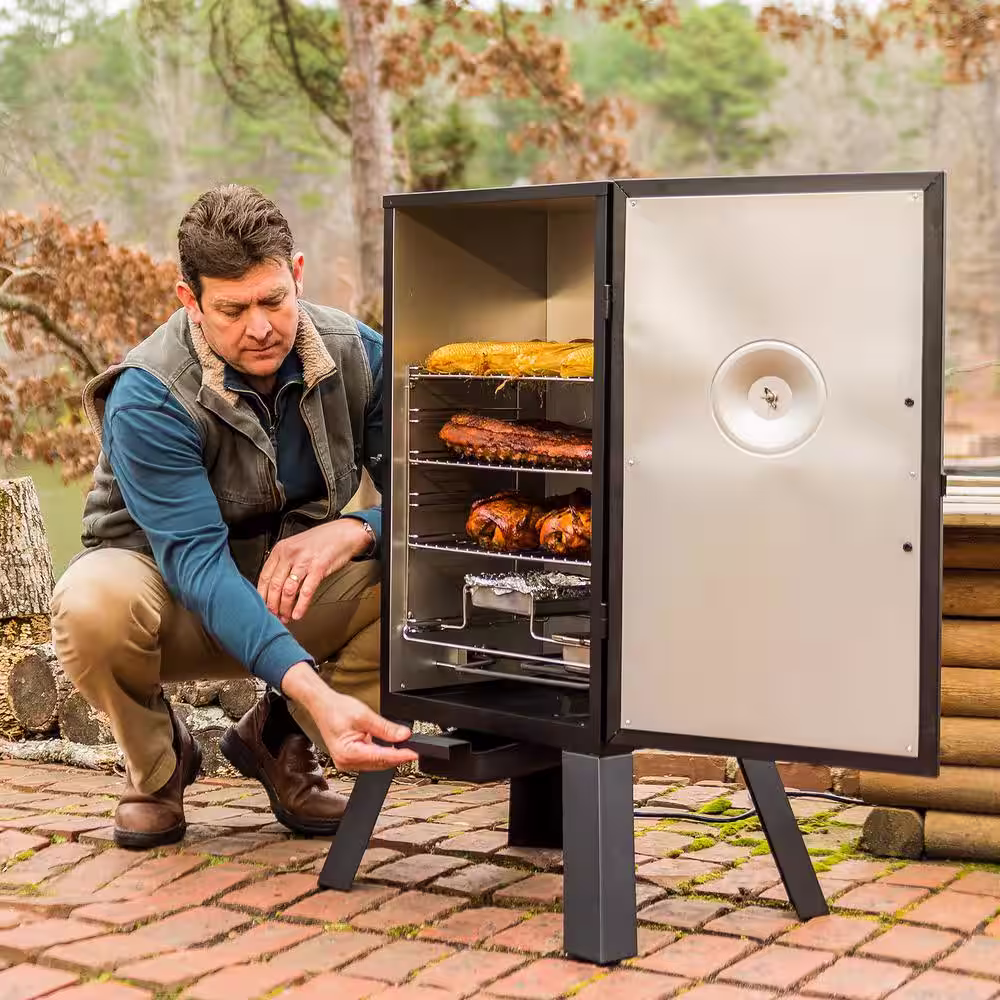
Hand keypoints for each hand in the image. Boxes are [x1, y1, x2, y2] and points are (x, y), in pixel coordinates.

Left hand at [258, 518, 370, 623]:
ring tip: (286, 617)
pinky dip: (301, 606)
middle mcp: (290, 554)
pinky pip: (306, 591)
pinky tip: (298, 614)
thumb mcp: (296, 547)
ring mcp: (304, 561)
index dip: (262, 595)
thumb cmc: (322, 541)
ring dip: (285, 608)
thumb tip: (275, 586)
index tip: (263, 607)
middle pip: (274, 585)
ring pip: (288, 590)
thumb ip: (284, 563)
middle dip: (273, 605)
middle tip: (274, 616)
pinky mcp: (318, 568)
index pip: (264, 576)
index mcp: (281, 549)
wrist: (344, 533)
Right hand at [282, 662, 417, 771]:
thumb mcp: (364, 716)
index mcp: (348, 753)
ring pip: (376, 763)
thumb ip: (385, 728)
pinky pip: (370, 760)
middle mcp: (346, 762)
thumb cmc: (336, 709)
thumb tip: (403, 735)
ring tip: (404, 748)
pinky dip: (381, 754)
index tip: (414, 753)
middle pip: (380, 763)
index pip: (381, 757)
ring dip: (390, 756)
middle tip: (414, 749)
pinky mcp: (349, 759)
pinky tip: (389, 748)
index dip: (400, 756)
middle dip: (397, 756)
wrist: (323, 706)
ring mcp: (347, 762)